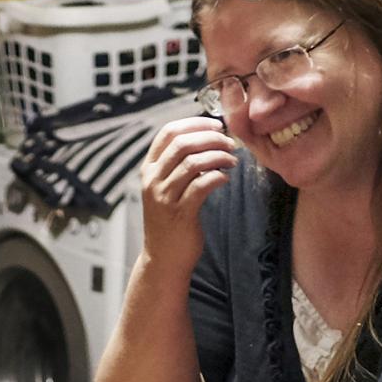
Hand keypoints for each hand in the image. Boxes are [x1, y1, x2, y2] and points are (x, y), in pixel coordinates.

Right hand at [138, 115, 237, 265]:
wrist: (163, 258)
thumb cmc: (171, 221)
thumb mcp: (167, 188)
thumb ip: (178, 165)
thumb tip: (206, 139)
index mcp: (149, 169)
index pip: (168, 132)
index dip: (195, 123)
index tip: (217, 125)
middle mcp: (153, 180)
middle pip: (182, 143)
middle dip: (211, 138)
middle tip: (230, 143)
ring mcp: (164, 197)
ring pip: (192, 162)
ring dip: (218, 156)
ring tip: (233, 160)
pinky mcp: (179, 213)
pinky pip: (201, 186)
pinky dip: (217, 177)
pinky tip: (226, 179)